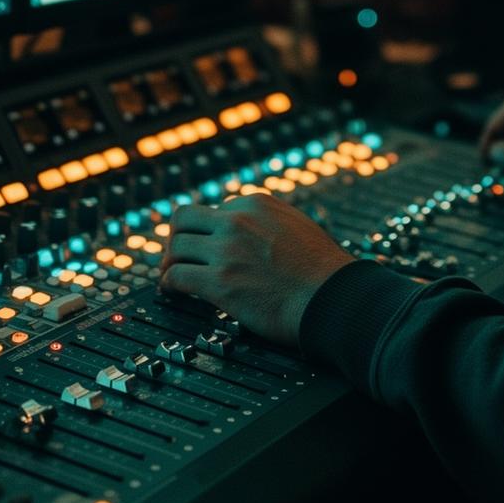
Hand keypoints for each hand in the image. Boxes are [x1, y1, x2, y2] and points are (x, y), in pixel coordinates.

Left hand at [160, 191, 354, 347]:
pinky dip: (169, 284)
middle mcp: (237, 220)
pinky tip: (172, 292)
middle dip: (178, 237)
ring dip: (171, 262)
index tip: (204, 246)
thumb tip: (254, 231)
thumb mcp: (297, 226)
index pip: (215, 209)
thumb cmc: (323, 272)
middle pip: (184, 219)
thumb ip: (269, 223)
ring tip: (172, 275)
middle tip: (178, 256)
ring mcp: (226, 250)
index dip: (207, 231)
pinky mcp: (218, 282)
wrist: (334, 298)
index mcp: (257, 203)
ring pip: (175, 247)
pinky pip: (176, 276)